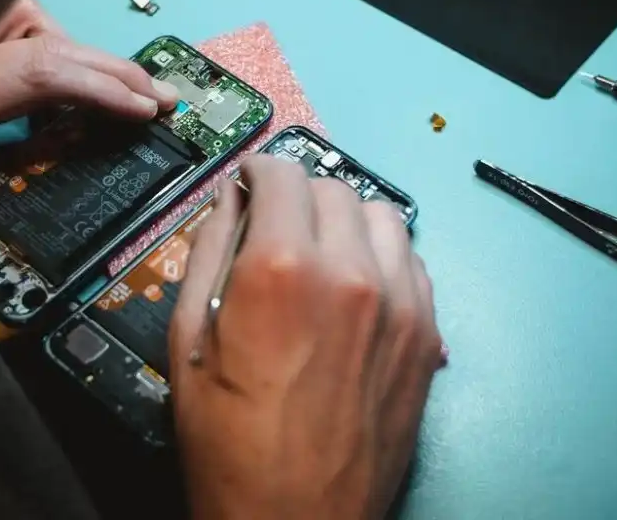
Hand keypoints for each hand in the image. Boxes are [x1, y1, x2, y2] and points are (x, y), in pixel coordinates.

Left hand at [0, 0, 177, 322]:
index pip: (35, 74)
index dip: (97, 86)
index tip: (144, 107)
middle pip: (39, 36)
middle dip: (105, 66)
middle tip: (155, 95)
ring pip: (15, 12)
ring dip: (60, 44)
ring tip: (93, 87)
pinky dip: (26, 39)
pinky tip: (35, 80)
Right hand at [169, 156, 442, 519]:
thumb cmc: (229, 443)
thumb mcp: (190, 339)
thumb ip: (210, 251)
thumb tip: (229, 199)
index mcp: (282, 269)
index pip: (281, 173)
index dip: (257, 172)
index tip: (249, 184)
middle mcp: (351, 272)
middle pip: (332, 188)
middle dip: (297, 196)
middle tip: (275, 227)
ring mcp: (400, 304)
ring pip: (382, 215)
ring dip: (346, 220)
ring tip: (320, 254)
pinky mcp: (426, 335)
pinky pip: (412, 261)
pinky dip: (382, 256)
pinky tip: (355, 287)